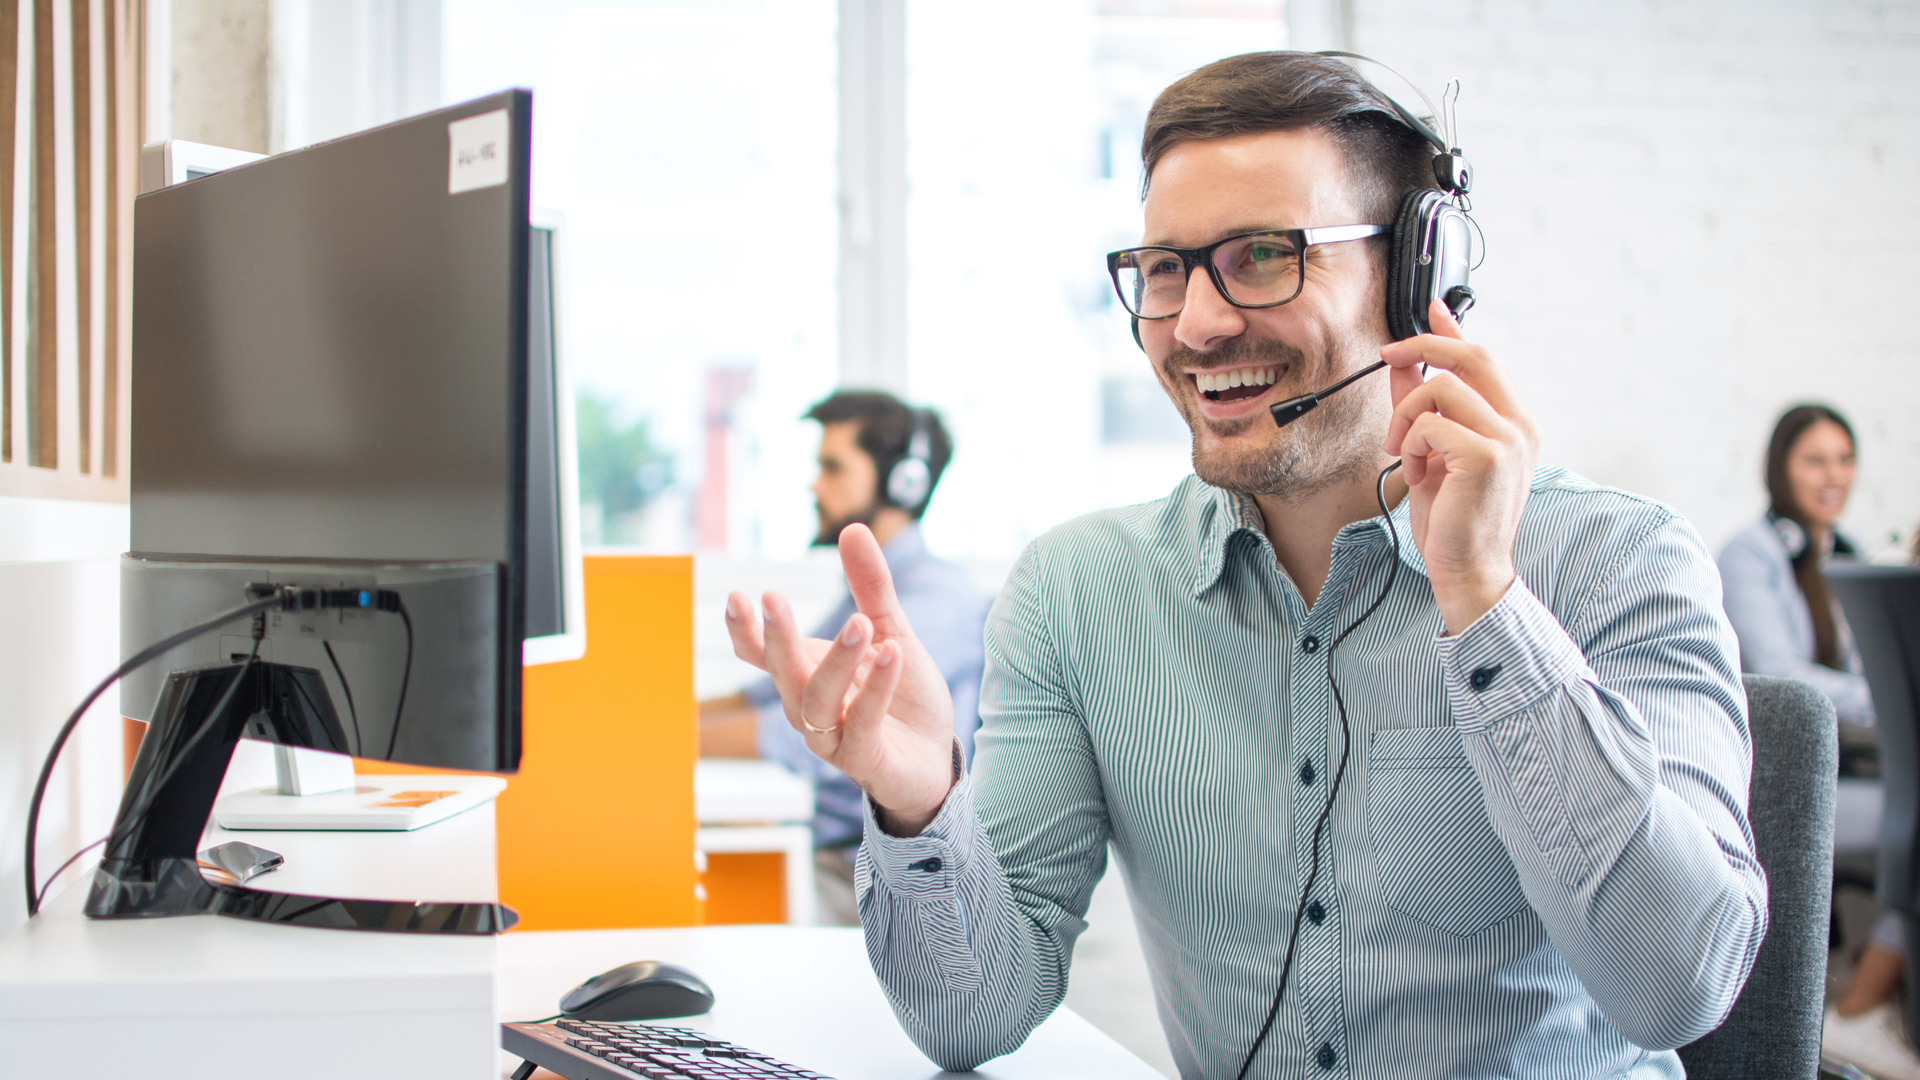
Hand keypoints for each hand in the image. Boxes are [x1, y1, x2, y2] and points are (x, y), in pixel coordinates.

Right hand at [724, 524, 957, 834]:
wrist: (935, 759)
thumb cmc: (903, 698)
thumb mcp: (891, 632)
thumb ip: (871, 586)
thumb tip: (853, 528)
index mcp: (807, 674)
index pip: (762, 655)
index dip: (745, 631)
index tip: (738, 597)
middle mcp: (809, 707)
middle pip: (782, 673)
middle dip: (776, 638)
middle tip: (772, 597)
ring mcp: (832, 738)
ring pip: (816, 700)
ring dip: (835, 660)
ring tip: (861, 624)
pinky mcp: (864, 760)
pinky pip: (861, 724)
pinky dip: (874, 689)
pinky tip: (891, 654)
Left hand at [1381, 299, 1540, 634]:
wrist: (1470, 570)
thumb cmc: (1454, 521)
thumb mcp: (1432, 455)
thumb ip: (1423, 410)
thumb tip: (1403, 366)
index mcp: (1513, 423)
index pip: (1484, 359)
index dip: (1453, 331)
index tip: (1432, 309)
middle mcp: (1519, 425)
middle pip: (1471, 356)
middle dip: (1423, 347)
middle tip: (1389, 356)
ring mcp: (1508, 439)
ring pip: (1441, 389)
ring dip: (1406, 418)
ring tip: (1403, 454)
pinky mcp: (1486, 456)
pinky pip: (1430, 424)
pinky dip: (1409, 445)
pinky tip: (1414, 474)